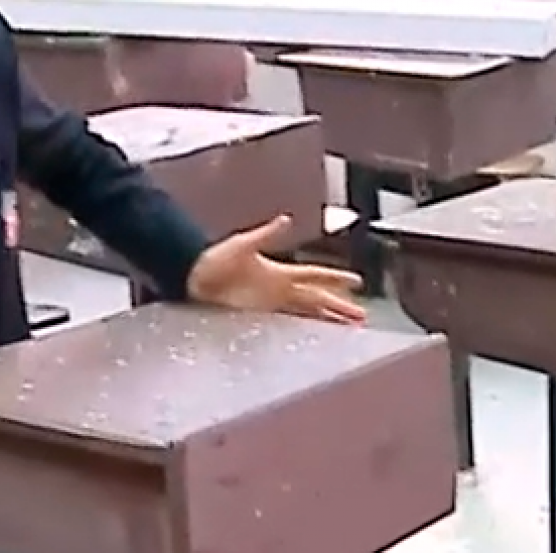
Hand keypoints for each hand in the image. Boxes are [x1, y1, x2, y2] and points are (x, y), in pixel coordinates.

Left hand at [186, 215, 364, 324]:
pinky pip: (286, 324)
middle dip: (339, 307)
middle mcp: (279, 288)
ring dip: (326, 321)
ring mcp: (270, 304)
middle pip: (317, 299)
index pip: (315, 274)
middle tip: (362, 317)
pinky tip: (312, 336)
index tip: (357, 281)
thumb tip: (286, 219)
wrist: (193, 276)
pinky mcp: (257, 316)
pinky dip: (302, 329)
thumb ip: (266, 234)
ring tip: (345, 331)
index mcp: (280, 271)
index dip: (335, 277)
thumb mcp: (243, 244)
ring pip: (306, 314)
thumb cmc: (215, 259)